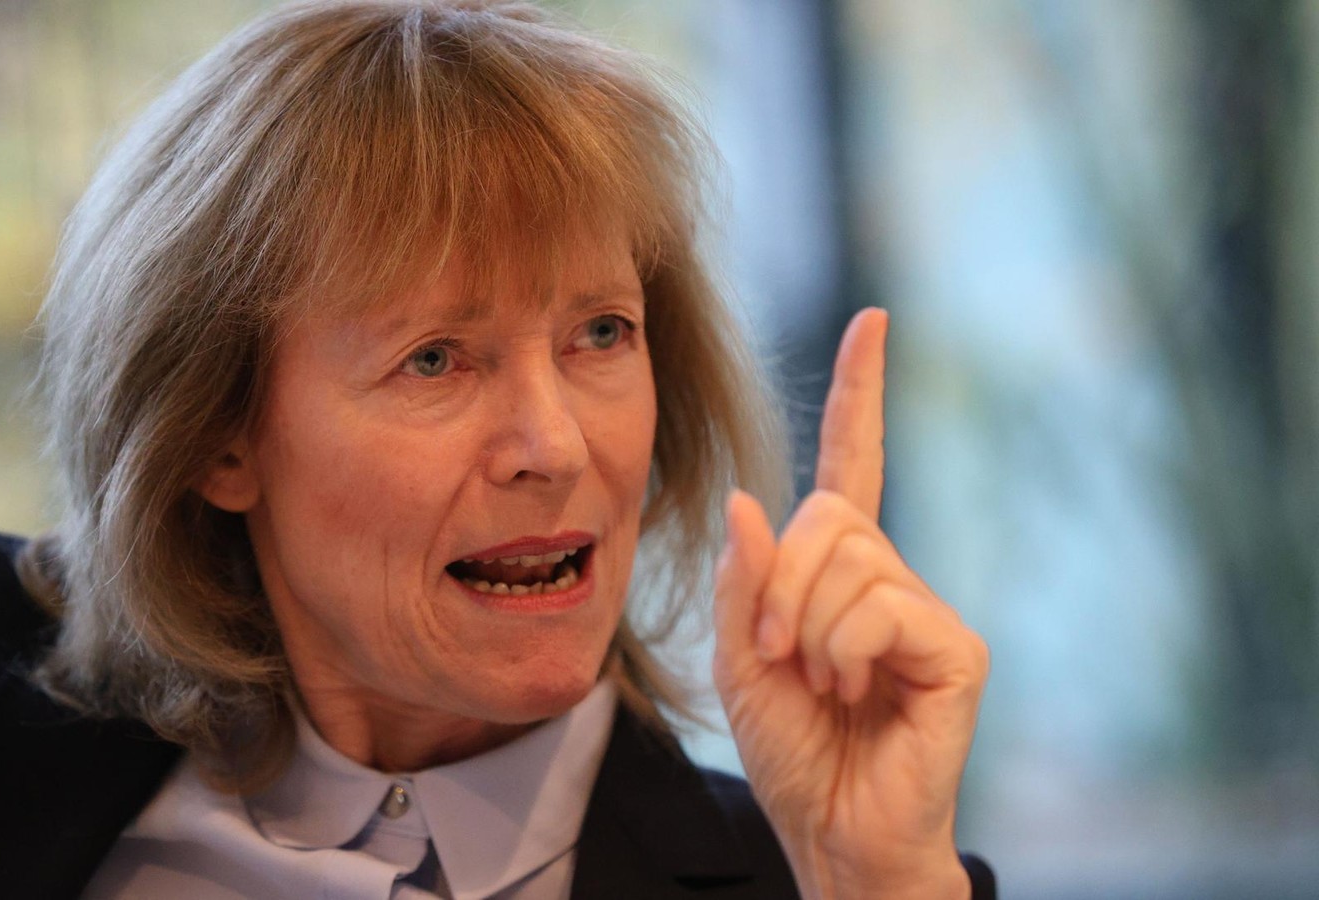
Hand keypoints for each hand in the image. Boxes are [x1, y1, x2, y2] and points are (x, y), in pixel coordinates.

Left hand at [712, 308, 988, 899]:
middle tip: (778, 655)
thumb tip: (749, 499)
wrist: (833, 830)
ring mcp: (926, 608)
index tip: (873, 320)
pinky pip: (883, 607)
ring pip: (851, 558)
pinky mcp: (956, 648)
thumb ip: (743, 583)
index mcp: (837, 570)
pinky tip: (854, 689)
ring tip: (820, 683)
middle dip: (779, 583)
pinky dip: (844, 649)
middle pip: (827, 512)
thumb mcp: (739, 660)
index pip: (851, 462)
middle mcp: (889, 575)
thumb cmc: (791, 750)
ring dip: (807, 627)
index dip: (859, 392)